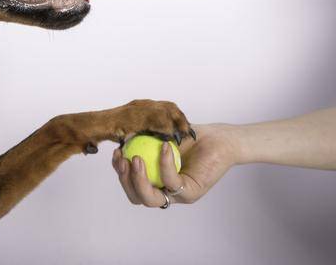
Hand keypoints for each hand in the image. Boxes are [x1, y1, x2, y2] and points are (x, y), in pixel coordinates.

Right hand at [111, 124, 239, 205]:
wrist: (219, 139)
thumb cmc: (191, 137)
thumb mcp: (160, 136)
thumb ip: (142, 139)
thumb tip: (120, 137)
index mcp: (155, 181)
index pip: (131, 185)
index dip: (120, 172)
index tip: (116, 153)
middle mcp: (165, 191)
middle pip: (137, 197)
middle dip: (125, 180)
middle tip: (123, 160)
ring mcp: (178, 195)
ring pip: (151, 199)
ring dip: (139, 180)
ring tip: (136, 159)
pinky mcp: (191, 192)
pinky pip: (172, 181)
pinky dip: (164, 164)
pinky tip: (164, 147)